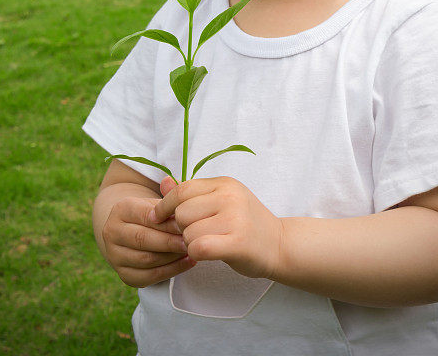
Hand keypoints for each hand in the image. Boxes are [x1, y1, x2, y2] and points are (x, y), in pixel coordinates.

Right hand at [102, 195, 197, 287]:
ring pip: (146, 260)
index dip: (168, 222)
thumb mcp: (157, 202)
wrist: (131, 232)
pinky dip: (171, 271)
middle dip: (170, 241)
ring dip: (172, 257)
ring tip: (191, 250)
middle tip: (190, 241)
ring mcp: (115, 256)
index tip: (187, 224)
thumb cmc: (152, 214)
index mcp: (120, 209)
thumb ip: (167, 194)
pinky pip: (149, 277)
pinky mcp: (124, 275)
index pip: (145, 216)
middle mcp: (111, 232)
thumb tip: (170, 182)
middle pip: (143, 239)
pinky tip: (187, 262)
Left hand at [153, 176, 283, 279]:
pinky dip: (196, 253)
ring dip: (190, 243)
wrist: (280, 244)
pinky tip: (205, 254)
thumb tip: (163, 183)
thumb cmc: (245, 222)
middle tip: (197, 233)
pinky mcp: (238, 242)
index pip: (183, 189)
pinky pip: (199, 247)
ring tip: (206, 242)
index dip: (165, 205)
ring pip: (188, 232)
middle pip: (182, 212)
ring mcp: (235, 218)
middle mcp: (229, 197)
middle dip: (182, 227)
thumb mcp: (221, 200)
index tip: (158, 217)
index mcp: (224, 183)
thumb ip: (192, 193)